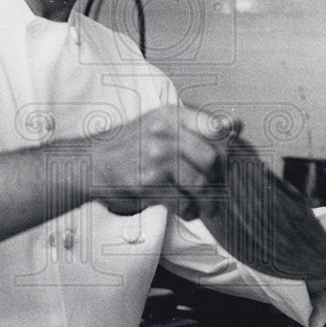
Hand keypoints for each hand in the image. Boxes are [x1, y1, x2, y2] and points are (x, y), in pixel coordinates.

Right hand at [88, 105, 236, 217]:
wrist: (91, 162)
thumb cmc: (129, 146)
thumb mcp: (157, 124)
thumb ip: (192, 126)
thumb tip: (234, 125)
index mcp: (170, 115)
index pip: (213, 125)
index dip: (228, 141)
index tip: (232, 154)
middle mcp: (164, 132)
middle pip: (211, 158)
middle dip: (219, 179)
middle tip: (218, 190)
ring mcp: (156, 157)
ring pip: (199, 183)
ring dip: (208, 201)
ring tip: (207, 207)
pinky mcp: (148, 182)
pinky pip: (181, 200)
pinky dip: (189, 210)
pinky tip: (187, 211)